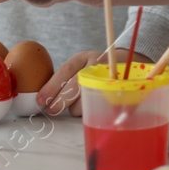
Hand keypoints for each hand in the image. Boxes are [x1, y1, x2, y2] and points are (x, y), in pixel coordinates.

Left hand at [39, 49, 153, 116]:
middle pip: (74, 88)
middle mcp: (97, 67)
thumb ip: (66, 77)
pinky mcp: (115, 95)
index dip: (51, 87)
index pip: (66, 71)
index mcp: (85, 58)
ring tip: (80, 102)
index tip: (40, 100)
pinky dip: (90, 111)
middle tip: (52, 110)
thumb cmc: (96, 69)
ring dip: (76, 108)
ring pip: (83, 103)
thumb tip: (43, 98)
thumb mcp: (82, 65)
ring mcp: (108, 80)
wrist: (128, 65)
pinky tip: (92, 106)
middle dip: (59, 102)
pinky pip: (96, 110)